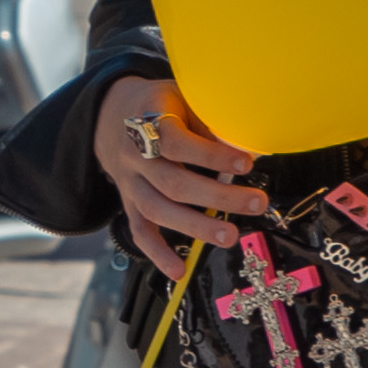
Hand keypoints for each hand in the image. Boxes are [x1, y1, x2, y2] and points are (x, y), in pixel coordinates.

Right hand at [96, 72, 262, 280]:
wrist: (112, 116)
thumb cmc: (161, 105)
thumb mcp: (182, 97)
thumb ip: (208, 122)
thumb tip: (247, 147)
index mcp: (147, 121)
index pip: (177, 142)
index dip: (211, 155)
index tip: (246, 163)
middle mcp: (134, 155)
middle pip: (173, 182)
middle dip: (217, 196)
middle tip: (256, 203)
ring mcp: (129, 182)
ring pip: (157, 210)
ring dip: (195, 226)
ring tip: (229, 236)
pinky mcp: (128, 203)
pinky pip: (140, 231)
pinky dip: (158, 254)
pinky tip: (180, 270)